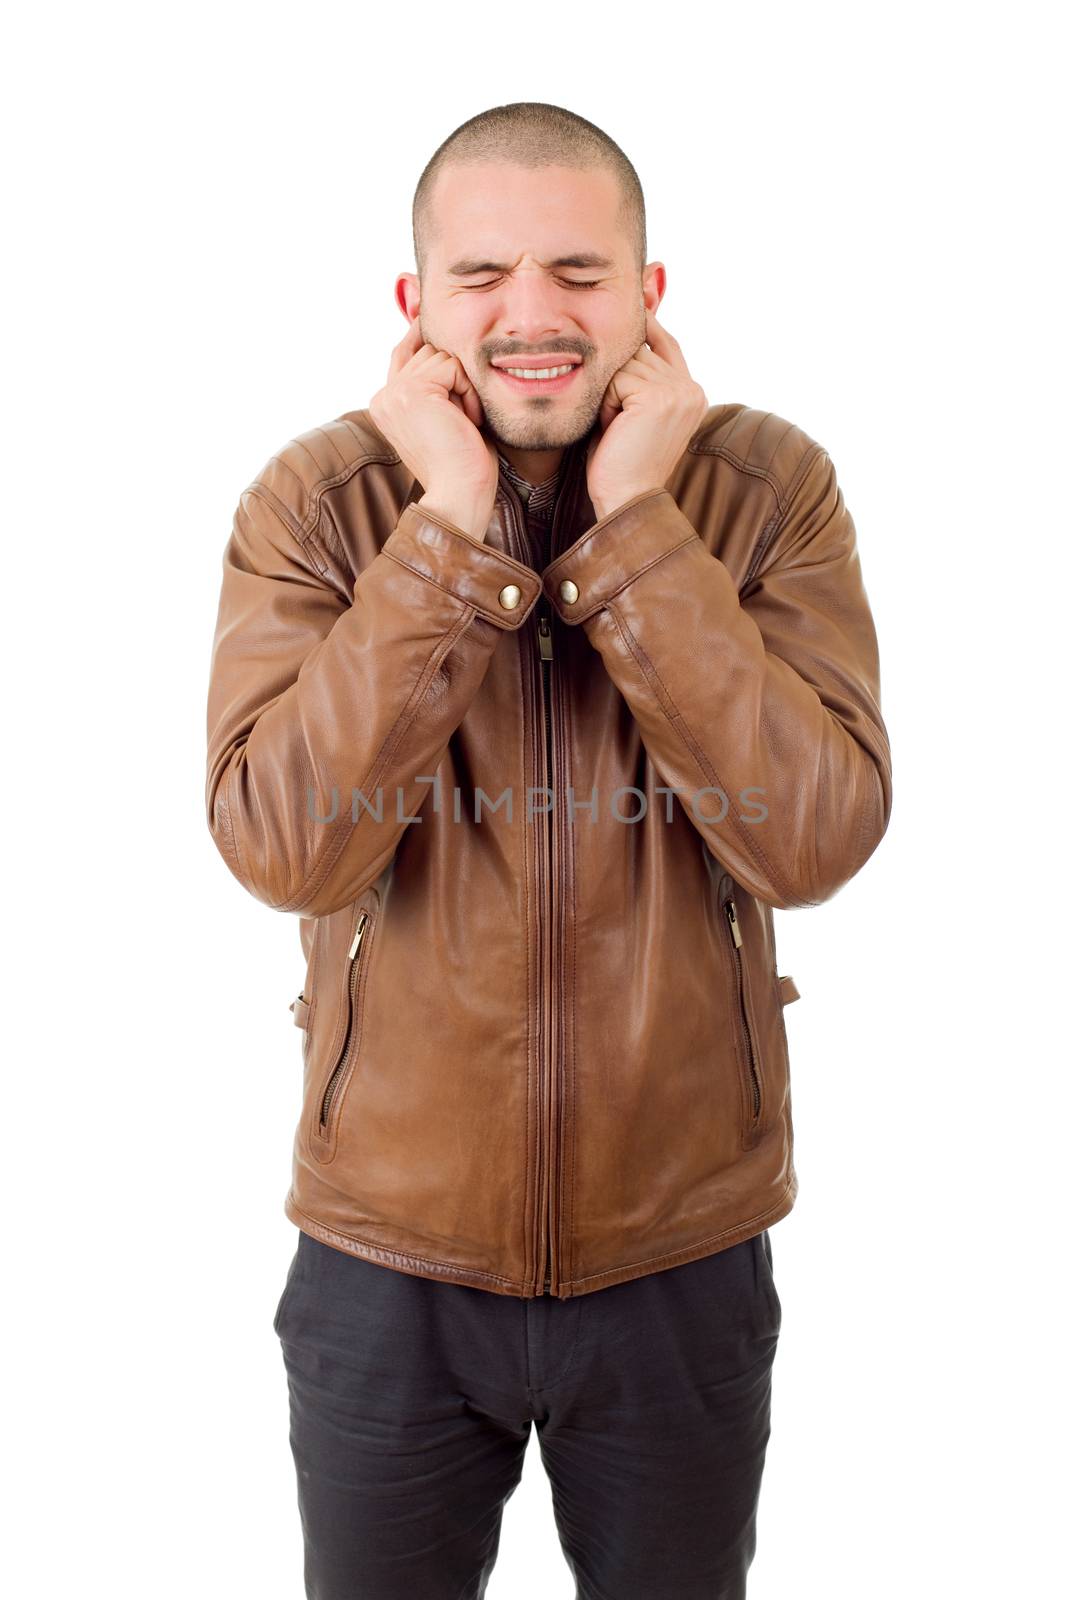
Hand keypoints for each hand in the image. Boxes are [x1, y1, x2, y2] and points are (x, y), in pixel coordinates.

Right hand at [369, 318, 498, 537]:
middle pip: (429, 349)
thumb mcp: (450, 415)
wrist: (459, 496)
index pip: (406, 351)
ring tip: (466, 422)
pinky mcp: (412, 392)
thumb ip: (441, 381)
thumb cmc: (464, 464)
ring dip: (465, 387)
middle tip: (465, 417)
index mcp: (387, 403)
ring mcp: (395, 392)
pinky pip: (452, 366)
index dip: (421, 332)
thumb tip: (444, 337)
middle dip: (456, 376)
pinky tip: (468, 421)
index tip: (425, 305)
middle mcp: (384, 395)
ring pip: (442, 355)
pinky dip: (469, 392)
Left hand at [585, 307, 706, 520]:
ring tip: (617, 429)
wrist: (627, 500)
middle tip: (618, 424)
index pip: (667, 343)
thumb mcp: (635, 413)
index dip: (648, 327)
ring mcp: (678, 391)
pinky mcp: (659, 397)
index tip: (636, 306)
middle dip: (617, 383)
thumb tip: (631, 330)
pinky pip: (616, 381)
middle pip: (638, 352)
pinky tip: (615, 430)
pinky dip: (606, 405)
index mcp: (692, 393)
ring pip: (624, 365)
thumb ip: (640, 377)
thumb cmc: (621, 462)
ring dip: (609, 396)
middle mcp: (691, 388)